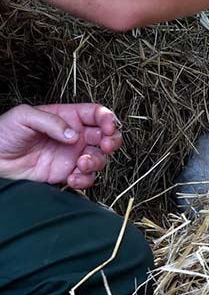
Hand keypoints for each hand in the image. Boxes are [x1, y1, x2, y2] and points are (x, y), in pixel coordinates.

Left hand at [0, 104, 122, 188]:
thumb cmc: (3, 133)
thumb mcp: (23, 116)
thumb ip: (51, 122)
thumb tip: (75, 135)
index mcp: (68, 117)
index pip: (97, 114)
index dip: (108, 119)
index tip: (108, 127)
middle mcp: (75, 136)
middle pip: (106, 136)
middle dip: (112, 141)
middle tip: (106, 146)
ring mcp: (71, 156)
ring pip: (100, 158)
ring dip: (97, 162)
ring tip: (81, 164)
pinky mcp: (65, 174)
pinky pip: (86, 178)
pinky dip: (85, 180)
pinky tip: (72, 178)